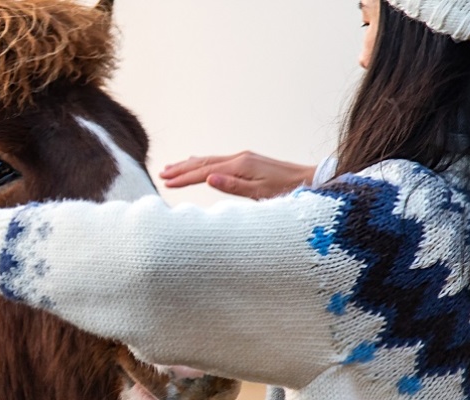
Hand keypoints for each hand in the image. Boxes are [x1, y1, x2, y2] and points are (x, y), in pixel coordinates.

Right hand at [159, 151, 314, 199]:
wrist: (309, 179)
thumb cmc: (286, 190)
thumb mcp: (260, 193)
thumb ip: (233, 186)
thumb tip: (209, 178)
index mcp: (240, 165)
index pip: (205, 172)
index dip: (184, 178)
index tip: (166, 183)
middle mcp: (239, 157)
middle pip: (203, 162)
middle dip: (181, 169)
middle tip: (161, 174)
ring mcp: (243, 158)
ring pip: (209, 160)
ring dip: (189, 164)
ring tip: (171, 168)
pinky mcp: (248, 161)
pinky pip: (218, 160)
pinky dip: (202, 162)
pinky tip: (197, 162)